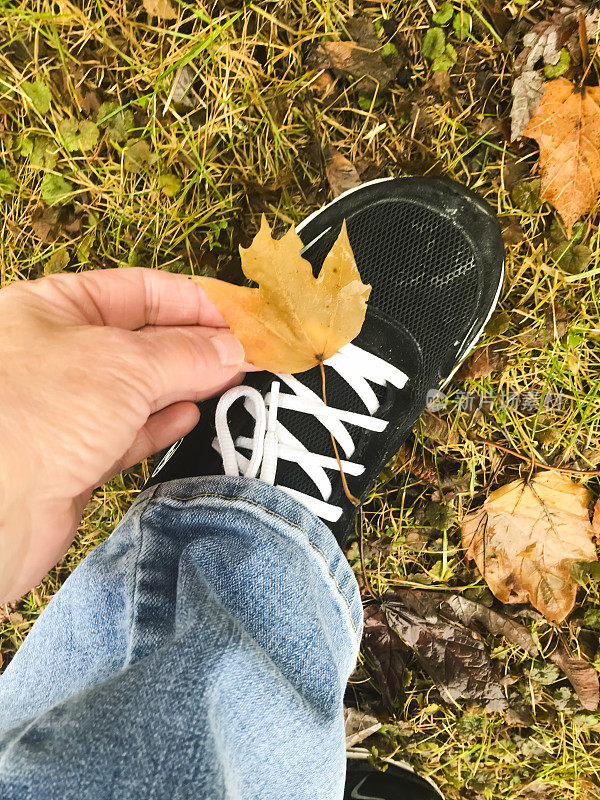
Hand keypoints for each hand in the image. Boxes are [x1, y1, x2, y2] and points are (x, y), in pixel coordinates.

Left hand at [0, 268, 245, 601]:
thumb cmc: (38, 416)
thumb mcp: (125, 365)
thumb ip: (186, 354)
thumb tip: (232, 349)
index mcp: (51, 308)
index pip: (137, 290)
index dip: (191, 300)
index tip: (239, 316)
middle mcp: (55, 353)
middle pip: (142, 338)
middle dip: (196, 344)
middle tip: (247, 353)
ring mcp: (65, 405)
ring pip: (138, 386)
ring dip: (186, 383)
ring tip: (231, 381)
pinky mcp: (74, 454)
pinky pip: (128, 430)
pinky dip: (161, 422)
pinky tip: (189, 415)